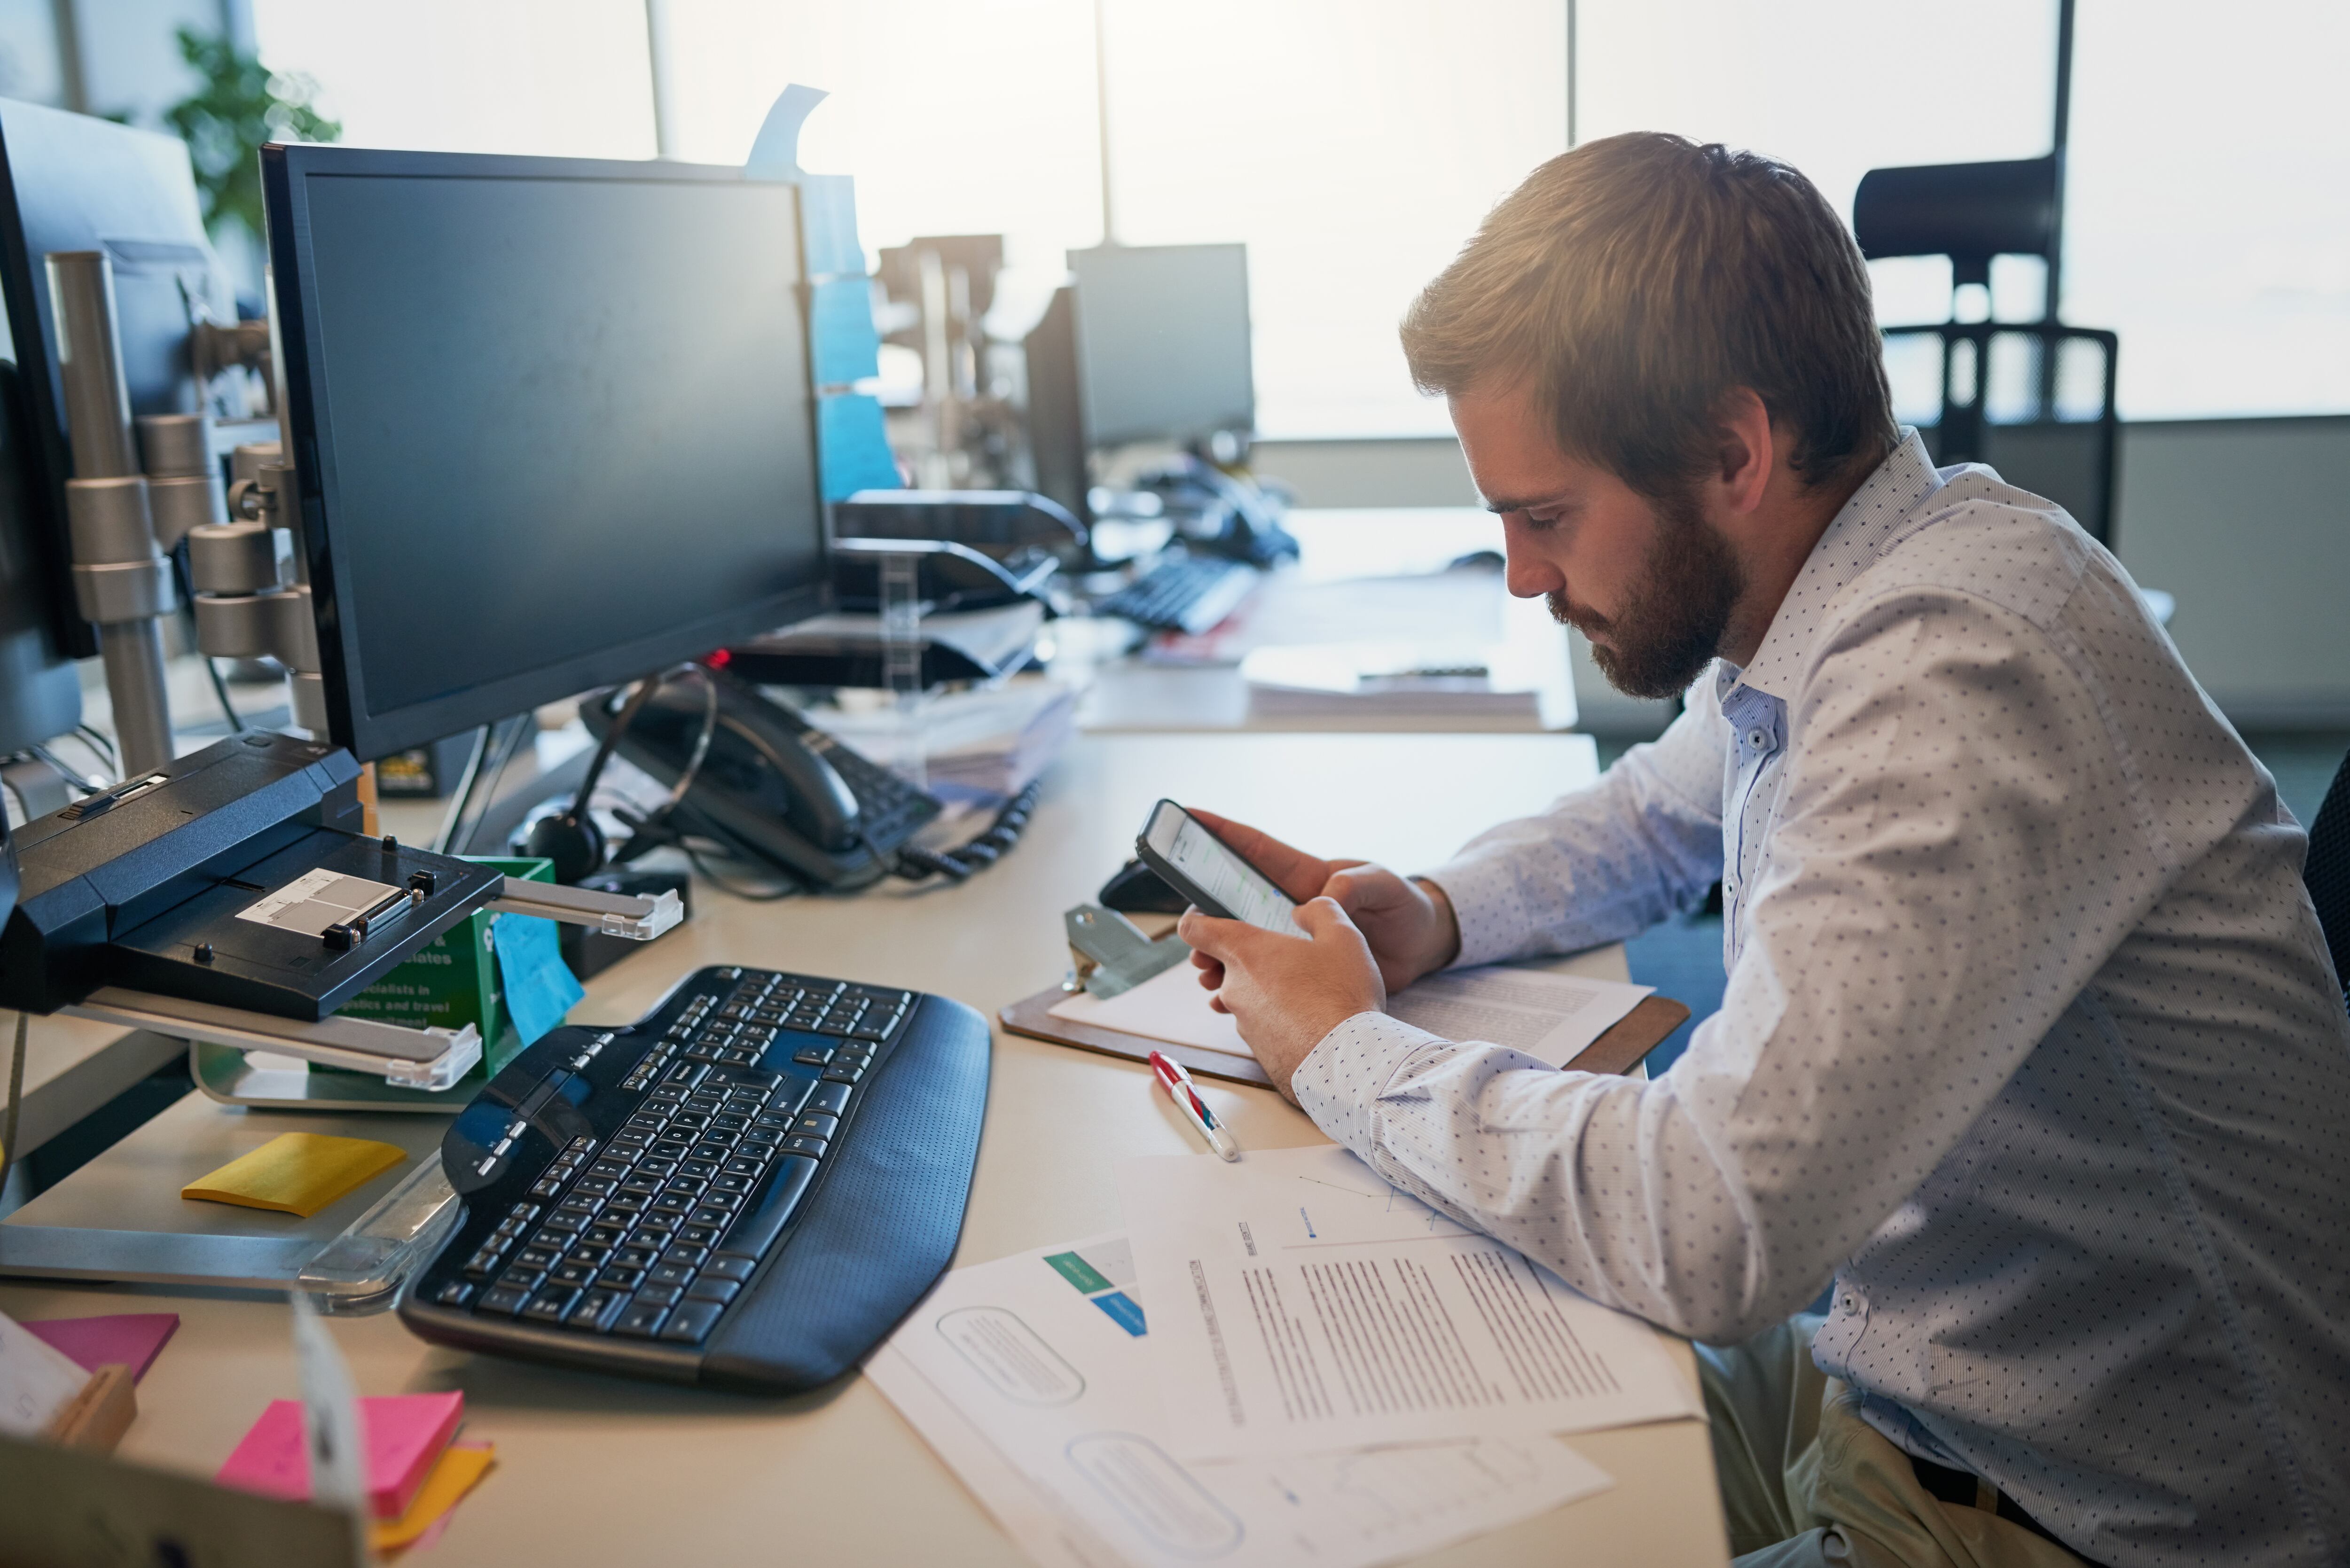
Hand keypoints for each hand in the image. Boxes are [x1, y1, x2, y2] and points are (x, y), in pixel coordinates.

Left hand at [1177, 898, 1384, 1098]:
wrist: (1348, 1062)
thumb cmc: (1343, 995)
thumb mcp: (1343, 937)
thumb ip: (1320, 912)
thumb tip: (1305, 910)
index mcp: (1245, 952)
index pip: (1194, 929)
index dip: (1199, 921)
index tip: (1212, 920)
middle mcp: (1234, 988)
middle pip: (1221, 966)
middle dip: (1247, 959)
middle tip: (1282, 958)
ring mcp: (1243, 1023)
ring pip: (1244, 998)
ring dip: (1265, 992)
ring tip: (1304, 992)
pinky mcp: (1258, 1051)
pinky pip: (1261, 1026)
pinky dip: (1278, 1021)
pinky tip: (1310, 1020)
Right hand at [1183, 810, 1460, 992]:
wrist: (1422, 948)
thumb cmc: (1404, 906)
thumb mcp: (1384, 884)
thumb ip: (1353, 886)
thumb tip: (1319, 899)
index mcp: (1305, 876)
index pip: (1256, 849)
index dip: (1221, 831)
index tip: (1189, 816)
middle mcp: (1290, 906)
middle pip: (1235, 906)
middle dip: (1206, 917)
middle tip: (1191, 937)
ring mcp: (1294, 940)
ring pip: (1244, 945)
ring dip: (1220, 958)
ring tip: (1207, 976)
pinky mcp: (1303, 971)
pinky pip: (1265, 978)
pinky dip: (1243, 990)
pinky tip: (1227, 1002)